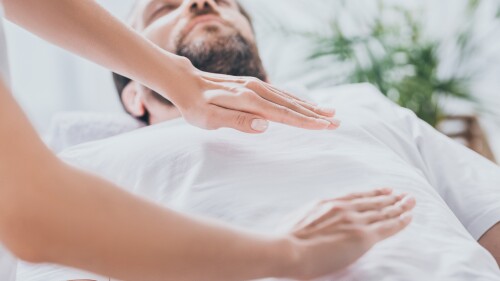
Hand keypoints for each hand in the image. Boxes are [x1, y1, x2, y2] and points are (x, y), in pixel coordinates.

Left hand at [164, 59, 339, 132]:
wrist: (186, 83)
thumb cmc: (195, 105)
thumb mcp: (209, 118)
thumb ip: (237, 121)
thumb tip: (264, 125)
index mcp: (248, 100)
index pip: (282, 114)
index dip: (304, 122)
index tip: (325, 127)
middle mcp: (256, 90)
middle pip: (291, 105)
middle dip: (315, 115)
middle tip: (337, 123)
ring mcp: (256, 86)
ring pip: (289, 98)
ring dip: (310, 106)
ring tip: (330, 112)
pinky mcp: (254, 86)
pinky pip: (280, 94)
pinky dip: (296, 100)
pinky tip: (305, 104)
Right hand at [282, 188, 414, 279]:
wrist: (288, 248)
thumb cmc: (286, 239)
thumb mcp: (297, 219)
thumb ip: (311, 217)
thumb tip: (312, 221)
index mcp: (328, 203)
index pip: (356, 196)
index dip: (372, 193)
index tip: (383, 190)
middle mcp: (344, 208)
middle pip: (373, 201)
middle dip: (390, 197)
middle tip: (403, 194)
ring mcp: (354, 221)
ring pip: (383, 211)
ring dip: (400, 206)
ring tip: (411, 201)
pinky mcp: (362, 236)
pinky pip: (387, 227)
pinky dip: (400, 221)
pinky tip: (409, 217)